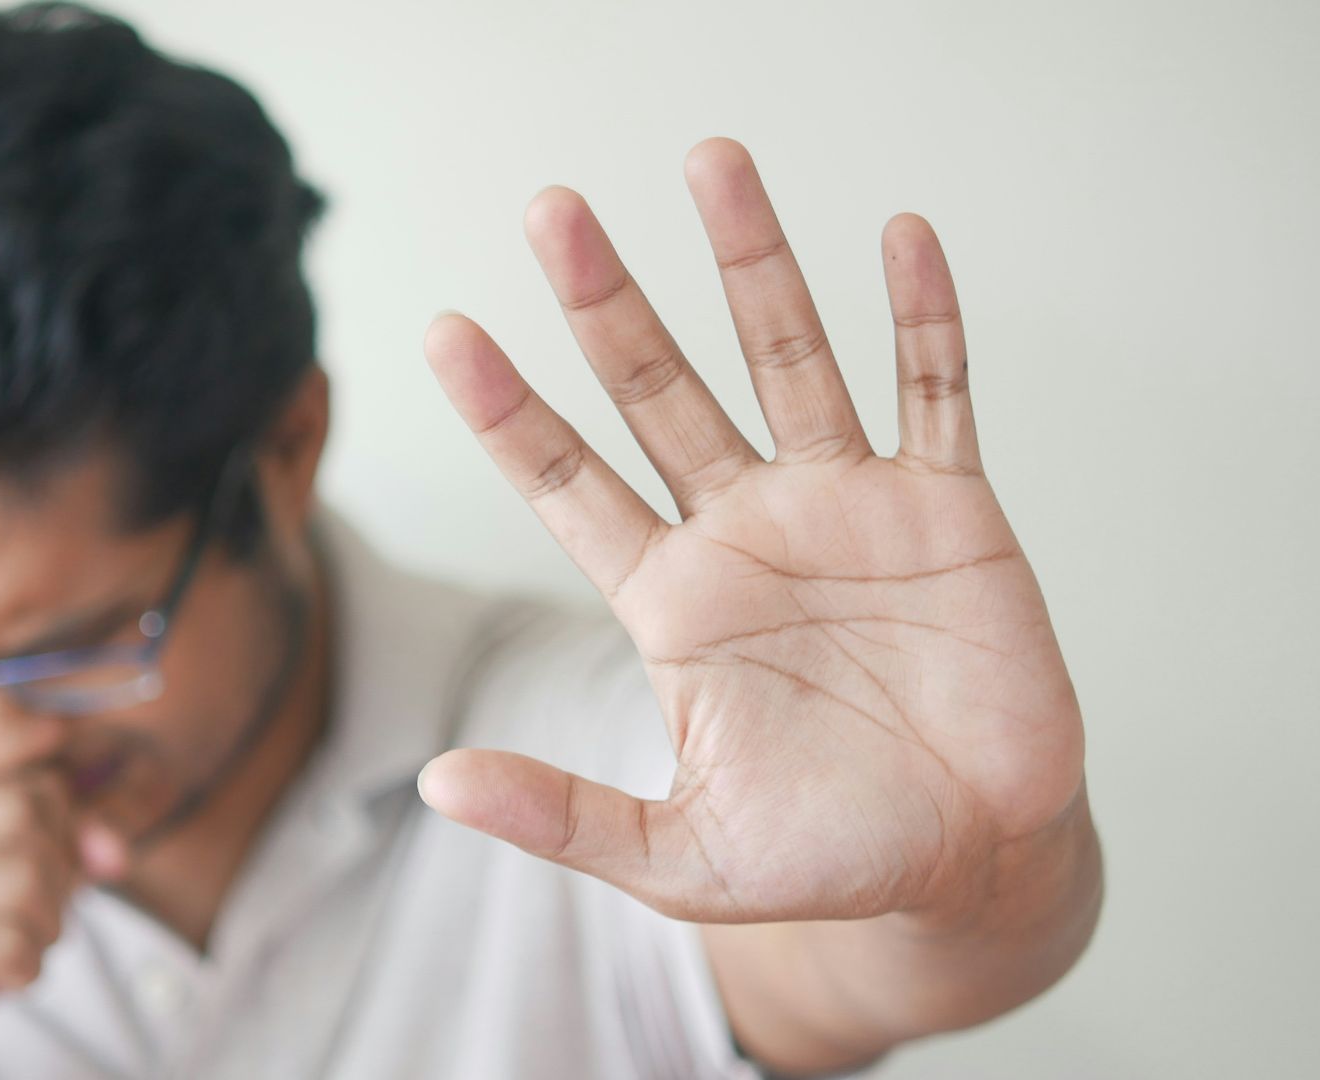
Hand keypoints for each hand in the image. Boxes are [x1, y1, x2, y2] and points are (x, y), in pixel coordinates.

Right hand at [0, 755, 115, 1079]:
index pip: (31, 780)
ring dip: (44, 928)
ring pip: (24, 881)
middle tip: (35, 914)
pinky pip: (11, 945)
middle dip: (56, 877)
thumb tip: (113, 850)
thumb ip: (68, 826)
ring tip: (14, 943)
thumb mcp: (9, 852)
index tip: (43, 866)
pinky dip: (25, 968)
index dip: (63, 832)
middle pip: (25, 817)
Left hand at [417, 137, 1085, 926]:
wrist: (970, 862)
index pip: (568, 482)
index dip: (508, 410)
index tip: (445, 332)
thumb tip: (435, 784)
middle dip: (607, 302)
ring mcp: (845, 507)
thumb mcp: (679, 856)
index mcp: (671, 599)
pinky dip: (923, 318)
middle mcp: (744, 529)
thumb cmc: (824, 858)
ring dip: (752, 263)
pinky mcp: (947, 510)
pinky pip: (935, 391)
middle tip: (552, 212)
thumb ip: (563, 814)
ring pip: (787, 357)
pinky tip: (900, 238)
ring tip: (710, 163)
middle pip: (659, 390)